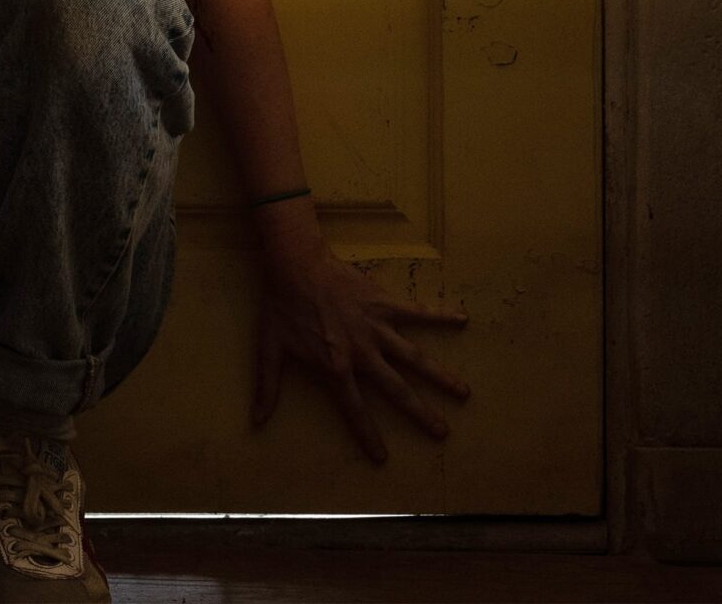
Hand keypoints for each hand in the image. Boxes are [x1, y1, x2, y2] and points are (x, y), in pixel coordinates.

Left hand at [251, 242, 469, 463]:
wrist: (295, 265)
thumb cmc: (281, 306)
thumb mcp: (270, 349)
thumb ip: (268, 386)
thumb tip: (257, 420)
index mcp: (335, 368)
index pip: (354, 409)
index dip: (368, 434)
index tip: (382, 457)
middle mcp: (362, 353)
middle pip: (396, 390)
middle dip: (420, 413)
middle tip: (442, 433)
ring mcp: (376, 328)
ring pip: (415, 357)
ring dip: (440, 375)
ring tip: (464, 392)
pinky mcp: (384, 303)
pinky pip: (417, 311)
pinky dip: (440, 315)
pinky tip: (463, 319)